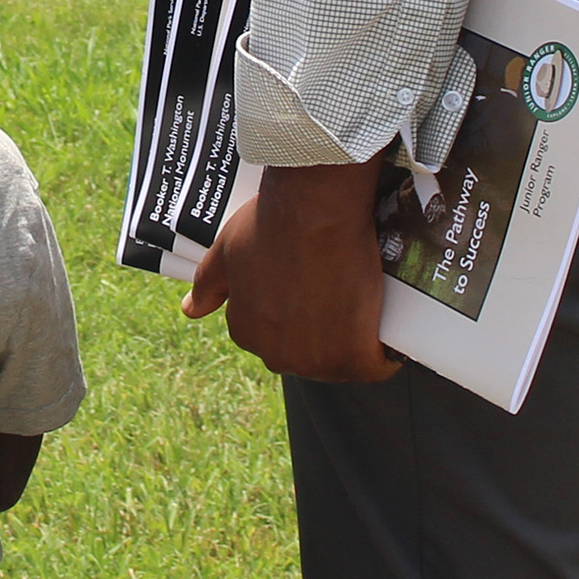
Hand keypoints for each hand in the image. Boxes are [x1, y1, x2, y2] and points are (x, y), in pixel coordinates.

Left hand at [185, 160, 400, 383]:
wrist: (314, 212)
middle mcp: (276, 355)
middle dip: (323, 332)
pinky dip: (384, 354)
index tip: (312, 291)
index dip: (296, 313)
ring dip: (354, 343)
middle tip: (340, 293)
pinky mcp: (354, 356)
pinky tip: (388, 334)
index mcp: (246, 332)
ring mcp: (315, 360)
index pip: (273, 336)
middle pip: (307, 353)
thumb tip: (190, 309)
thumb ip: (208, 285)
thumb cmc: (270, 224)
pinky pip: (376, 366)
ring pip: (340, 362)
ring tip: (365, 305)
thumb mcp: (226, 251)